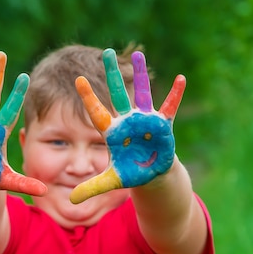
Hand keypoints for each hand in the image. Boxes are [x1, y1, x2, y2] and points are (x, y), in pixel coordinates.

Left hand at [70, 49, 184, 203]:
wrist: (150, 174)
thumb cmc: (129, 173)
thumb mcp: (110, 182)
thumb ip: (91, 188)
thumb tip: (72, 202)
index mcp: (112, 132)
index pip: (97, 112)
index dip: (89, 97)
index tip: (78, 79)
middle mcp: (127, 121)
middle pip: (118, 94)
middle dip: (112, 74)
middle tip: (105, 52)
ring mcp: (145, 121)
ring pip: (143, 94)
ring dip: (141, 76)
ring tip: (139, 55)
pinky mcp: (163, 125)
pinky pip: (169, 107)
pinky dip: (175, 94)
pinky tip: (180, 78)